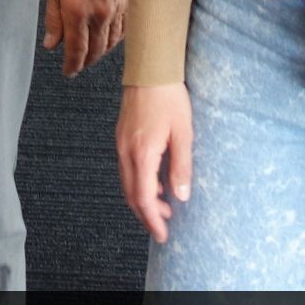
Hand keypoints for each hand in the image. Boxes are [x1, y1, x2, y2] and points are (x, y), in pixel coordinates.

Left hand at [43, 0, 125, 74]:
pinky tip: (107, 38)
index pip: (76, 50)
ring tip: (90, 54)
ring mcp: (116, 8)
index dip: (71, 65)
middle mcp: (99, 14)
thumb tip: (52, 43)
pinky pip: (122, 29)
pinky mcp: (126, 1)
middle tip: (77, 66)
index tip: (68, 71)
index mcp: (77, 11)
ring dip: (99, 53)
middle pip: (95, 51)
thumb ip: (53, 18)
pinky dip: (114, 39)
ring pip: (110, 43)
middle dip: (84, 62)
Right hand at [117, 83, 192, 242]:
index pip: (144, 199)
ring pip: (128, 183)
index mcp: (142, 154)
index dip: (153, 220)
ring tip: (164, 206)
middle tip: (163, 227)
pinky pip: (127, 169)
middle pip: (132, 196)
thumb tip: (181, 196)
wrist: (150, 69)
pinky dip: (139, 183)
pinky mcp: (122, 137)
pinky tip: (155, 182)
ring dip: (143, 199)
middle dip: (147, 215)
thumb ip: (182, 167)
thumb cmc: (169, 97)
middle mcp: (126, 153)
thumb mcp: (184, 133)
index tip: (162, 235)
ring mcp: (121, 144)